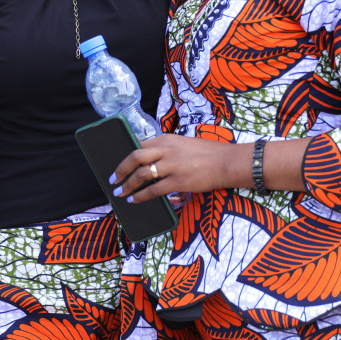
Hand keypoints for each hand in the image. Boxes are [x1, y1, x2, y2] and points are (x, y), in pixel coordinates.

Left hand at [108, 133, 252, 203]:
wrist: (227, 162)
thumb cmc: (209, 153)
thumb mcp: (184, 144)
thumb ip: (168, 150)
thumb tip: (150, 162)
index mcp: (168, 139)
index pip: (139, 145)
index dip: (126, 157)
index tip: (120, 165)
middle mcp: (167, 150)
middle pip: (135, 157)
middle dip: (121, 170)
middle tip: (114, 179)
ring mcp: (172, 166)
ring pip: (141, 175)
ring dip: (128, 185)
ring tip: (121, 192)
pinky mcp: (178, 181)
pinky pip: (153, 191)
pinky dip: (141, 196)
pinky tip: (135, 200)